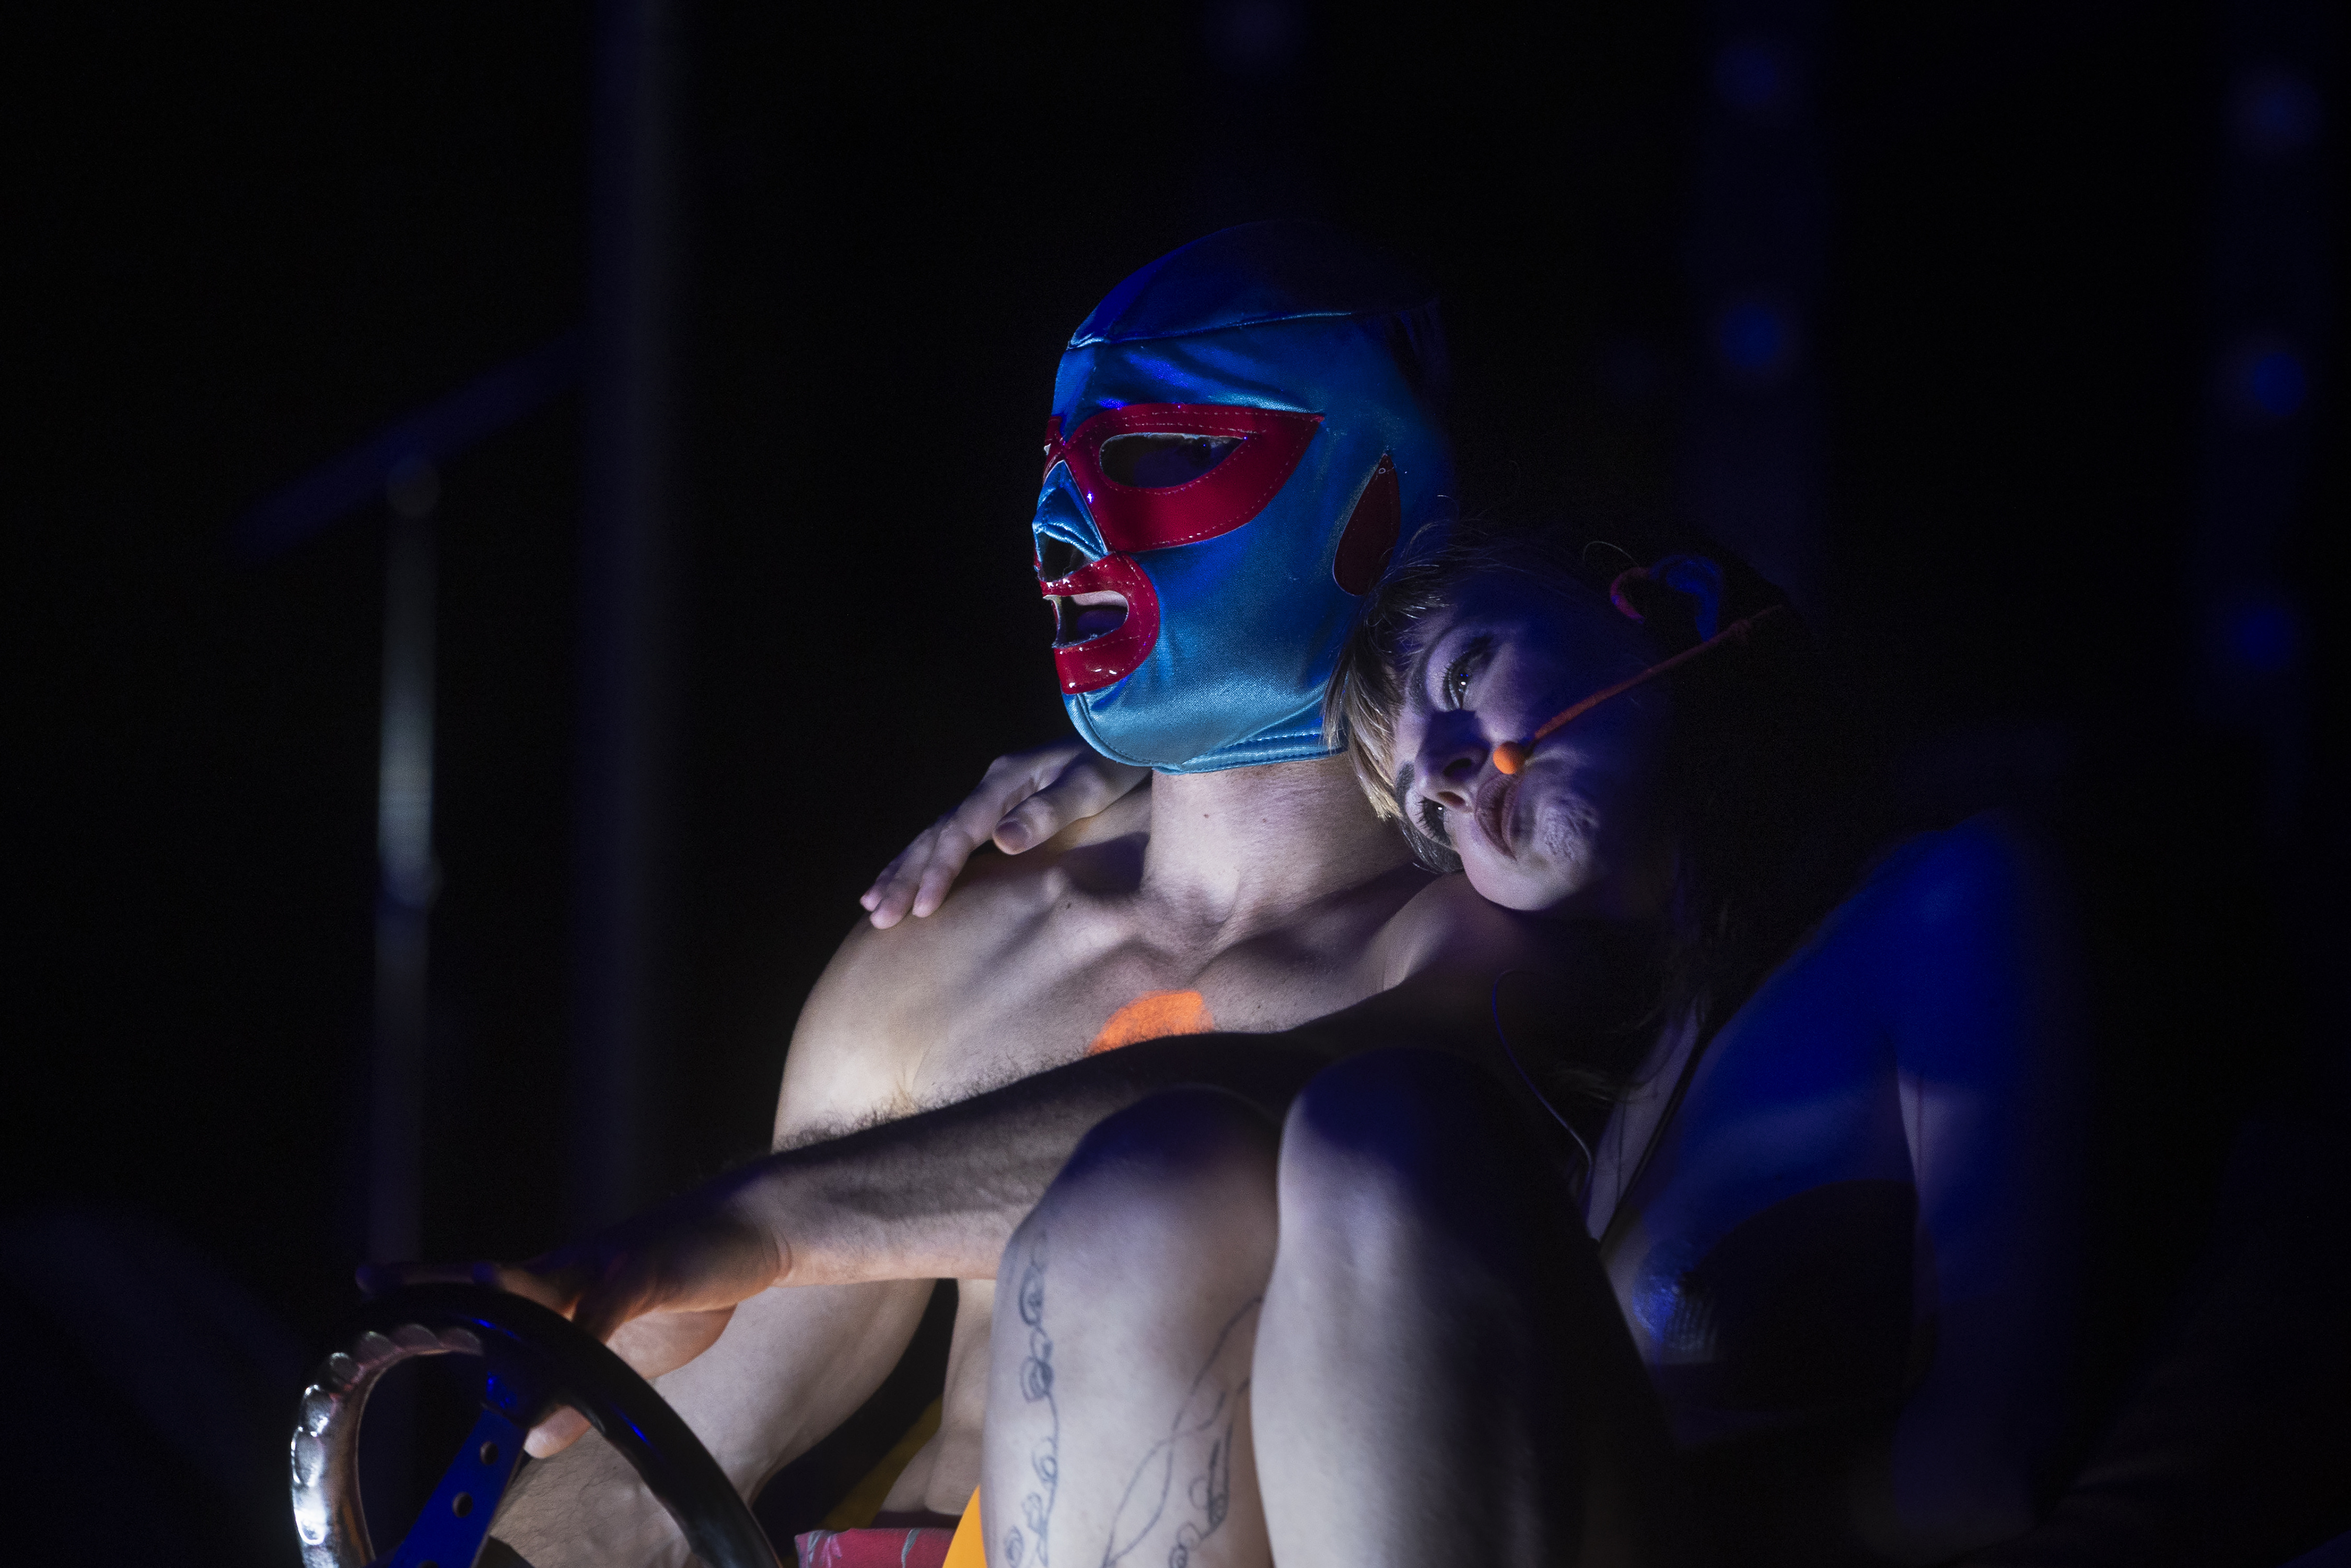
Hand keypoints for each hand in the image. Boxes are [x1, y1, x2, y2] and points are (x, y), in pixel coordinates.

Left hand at [359, 1174, 785, 1457]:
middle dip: (435, 1282)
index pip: (482, 1286)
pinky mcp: (646, 1273)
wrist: (753, 1228)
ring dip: (502, 1304)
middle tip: (375, 1282)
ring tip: (462, 1307)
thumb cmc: (685, 1277)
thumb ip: (582, 1385)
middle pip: (493, 1279)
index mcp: (562, 1282)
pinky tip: (562, 1387)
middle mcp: (572, 1268)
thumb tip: (536, 1442)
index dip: (425, 1281)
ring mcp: (607, 1265)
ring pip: (544, 1285)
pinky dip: (581, 1352)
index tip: (366, 1277)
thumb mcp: (629, 1347)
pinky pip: (606, 1316)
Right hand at [859, 740, 1147, 927]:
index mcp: (1005, 781)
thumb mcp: (1091, 786)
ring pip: (934, 836)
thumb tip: (1000, 841)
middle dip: (906, 876)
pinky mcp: (999, 808)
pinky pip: (950, 839)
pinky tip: (905, 881)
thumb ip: (1048, 811)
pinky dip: (922, 862)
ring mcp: (992, 797)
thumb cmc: (1115, 763)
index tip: (923, 909)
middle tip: (879, 918)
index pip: (962, 832)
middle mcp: (990, 787)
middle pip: (936, 835)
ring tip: (871, 906)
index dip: (940, 870)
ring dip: (903, 870)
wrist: (1129, 737)